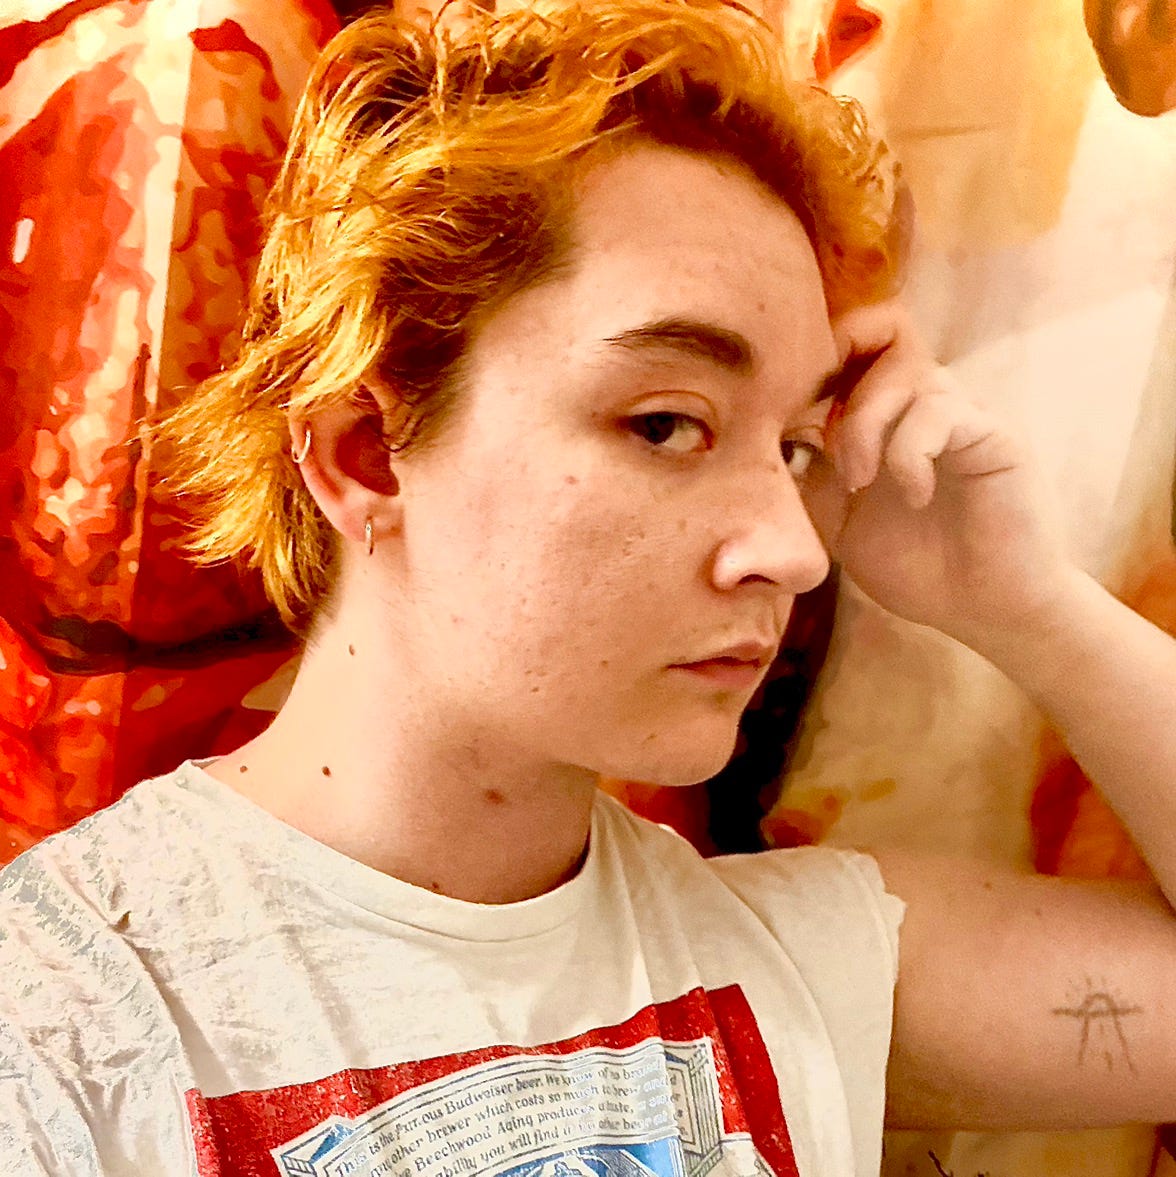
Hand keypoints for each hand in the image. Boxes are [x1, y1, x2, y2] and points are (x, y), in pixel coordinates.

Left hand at [804, 301, 1069, 649]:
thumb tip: (763, 439)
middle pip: (883, 336)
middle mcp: (926, 404)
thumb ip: (807, 476)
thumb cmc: (915, 567)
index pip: (857, 345)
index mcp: (888, 416)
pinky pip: (941, 412)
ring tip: (860, 483)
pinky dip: (909, 451)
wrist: (982, 611)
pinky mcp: (994, 437)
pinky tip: (912, 493)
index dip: (819, 357)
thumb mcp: (836, 522)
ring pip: (908, 373)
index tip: (784, 408)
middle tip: (826, 448)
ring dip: (867, 425)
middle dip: (839, 385)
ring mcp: (962, 416)